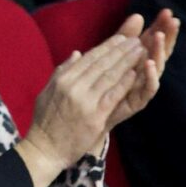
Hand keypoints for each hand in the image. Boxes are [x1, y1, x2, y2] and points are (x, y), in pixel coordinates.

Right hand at [16, 24, 144, 186]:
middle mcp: (73, 86)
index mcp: (63, 79)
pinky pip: (113, 94)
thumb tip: (77, 53)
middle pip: (102, 63)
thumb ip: (62, 71)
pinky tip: (135, 73)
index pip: (89, 57)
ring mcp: (84, 100)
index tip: (121, 38)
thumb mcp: (47, 91)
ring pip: (110, 75)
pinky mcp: (95, 116)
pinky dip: (125, 83)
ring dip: (127, 62)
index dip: (107, 46)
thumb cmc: (45, 122)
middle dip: (121, 50)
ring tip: (140, 51)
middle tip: (136, 40)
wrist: (45, 149)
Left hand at [105, 9, 180, 130]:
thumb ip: (125, 36)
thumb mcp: (113, 55)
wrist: (90, 113)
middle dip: (168, 35)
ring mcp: (143, 86)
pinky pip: (149, 88)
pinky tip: (150, 64)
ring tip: (159, 36)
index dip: (161, 26)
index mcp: (140, 59)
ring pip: (157, 67)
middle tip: (172, 20)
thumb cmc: (104, 83)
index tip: (167, 12)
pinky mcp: (139, 101)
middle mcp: (145, 72)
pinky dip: (151, 76)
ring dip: (159, 51)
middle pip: (160, 51)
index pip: (154, 40)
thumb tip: (138, 15)